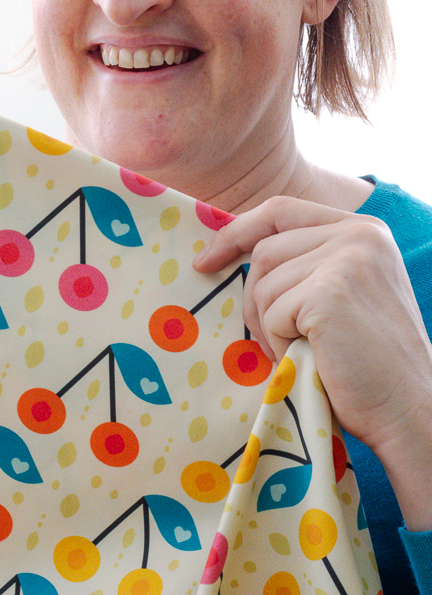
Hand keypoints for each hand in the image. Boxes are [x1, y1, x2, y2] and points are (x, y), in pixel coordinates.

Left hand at [193, 196, 431, 528]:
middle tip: (274, 340)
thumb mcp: (343, 290)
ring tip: (302, 352)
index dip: (237, 231)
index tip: (207, 259)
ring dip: (270, 327)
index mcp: (362, 228)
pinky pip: (274, 312)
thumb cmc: (368, 360)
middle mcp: (358, 233)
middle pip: (265, 250)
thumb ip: (307, 261)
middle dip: (256, 299)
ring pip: (264, 283)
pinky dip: (281, 344)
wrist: (410, 408)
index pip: (280, 210)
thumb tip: (228, 249)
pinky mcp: (330, 292)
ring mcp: (346, 259)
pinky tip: (312, 359)